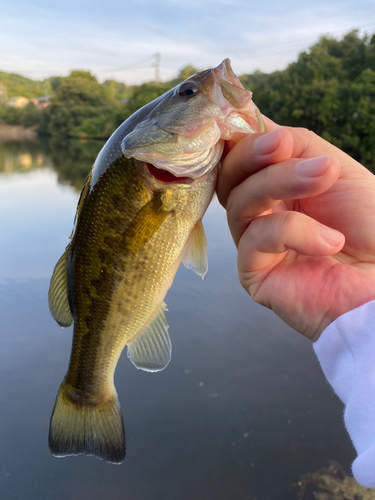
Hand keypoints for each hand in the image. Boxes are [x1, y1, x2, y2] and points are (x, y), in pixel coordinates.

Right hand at [217, 118, 374, 340]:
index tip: (257, 122)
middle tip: (283, 144)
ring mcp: (254, 244)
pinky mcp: (253, 273)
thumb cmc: (369, 225)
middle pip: (230, 177)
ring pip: (240, 202)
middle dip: (254, 155)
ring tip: (324, 176)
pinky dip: (293, 231)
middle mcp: (259, 214)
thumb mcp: (334, 169)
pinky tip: (329, 240)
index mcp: (275, 187)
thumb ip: (295, 145)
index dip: (242, 138)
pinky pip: (256, 239)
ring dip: (280, 181)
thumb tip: (253, 119)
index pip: (241, 157)